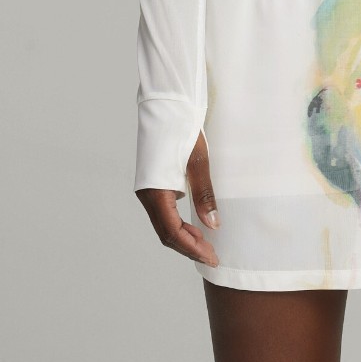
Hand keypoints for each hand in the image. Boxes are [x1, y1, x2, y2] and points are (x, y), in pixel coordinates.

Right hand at [135, 130, 220, 266]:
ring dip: (183, 237)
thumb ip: (204, 195)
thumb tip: (213, 225)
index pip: (172, 232)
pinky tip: (193, 225)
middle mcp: (147, 194)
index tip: (211, 256)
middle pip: (165, 233)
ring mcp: (148, 189)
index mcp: (155, 191)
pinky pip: (163, 212)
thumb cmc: (182, 129)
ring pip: (163, 224)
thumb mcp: (198, 162)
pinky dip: (177, 224)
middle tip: (211, 255)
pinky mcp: (152, 183)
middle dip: (188, 247)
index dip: (192, 248)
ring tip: (205, 243)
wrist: (166, 105)